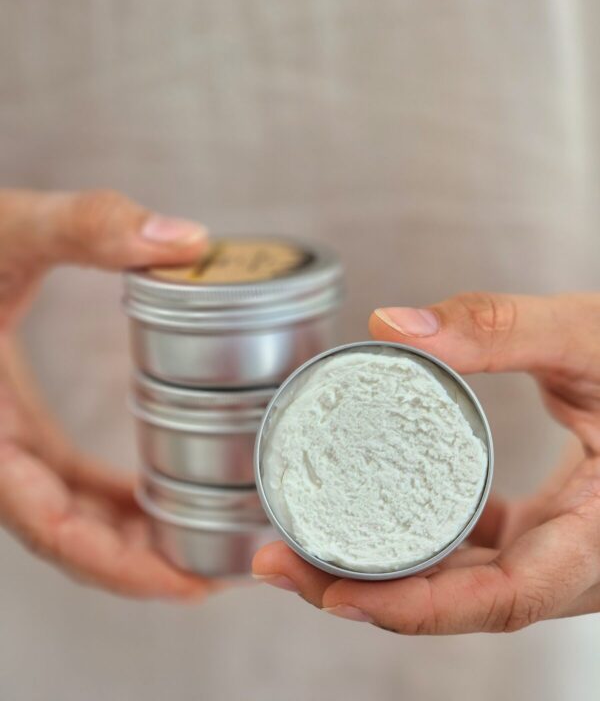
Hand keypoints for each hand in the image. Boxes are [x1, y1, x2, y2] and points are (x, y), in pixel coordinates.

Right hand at [0, 189, 215, 598]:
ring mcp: (2, 444)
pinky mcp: (14, 430)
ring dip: (131, 539)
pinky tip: (160, 496)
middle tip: (226, 565)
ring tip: (208, 542)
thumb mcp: (8, 229)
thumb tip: (189, 240)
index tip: (188, 583)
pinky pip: (63, 485)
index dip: (118, 565)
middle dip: (142, 564)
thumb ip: (87, 224)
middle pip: (69, 536)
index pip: (49, 525)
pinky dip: (112, 502)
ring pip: (67, 516)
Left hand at [253, 293, 599, 632]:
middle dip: (367, 592)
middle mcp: (584, 558)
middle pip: (465, 598)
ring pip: (467, 578)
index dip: (420, 608)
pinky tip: (379, 510)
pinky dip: (427, 538)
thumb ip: (501, 326)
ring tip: (306, 538)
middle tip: (280, 560)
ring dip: (387, 567)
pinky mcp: (552, 526)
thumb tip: (393, 324)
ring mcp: (566, 547)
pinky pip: (482, 548)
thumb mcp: (591, 336)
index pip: (507, 596)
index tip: (335, 595)